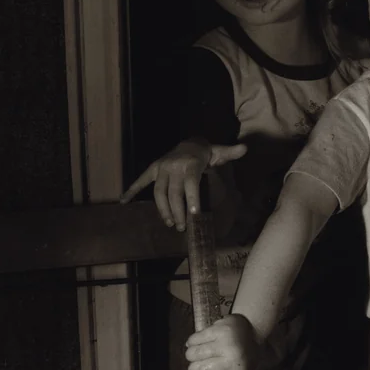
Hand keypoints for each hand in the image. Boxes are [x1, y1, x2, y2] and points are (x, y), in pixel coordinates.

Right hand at [119, 139, 246, 229]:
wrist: (190, 143)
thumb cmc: (207, 153)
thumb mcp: (220, 152)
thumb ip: (231, 153)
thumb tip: (245, 148)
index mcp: (191, 164)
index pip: (190, 184)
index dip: (192, 199)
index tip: (193, 215)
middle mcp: (174, 166)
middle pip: (174, 193)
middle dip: (177, 211)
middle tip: (182, 226)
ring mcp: (162, 168)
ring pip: (159, 192)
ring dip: (162, 209)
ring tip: (169, 222)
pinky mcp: (153, 169)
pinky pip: (141, 180)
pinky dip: (132, 189)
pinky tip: (124, 200)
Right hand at [185, 313, 259, 369]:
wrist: (255, 331)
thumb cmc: (245, 358)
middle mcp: (232, 358)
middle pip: (197, 369)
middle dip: (193, 369)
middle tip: (198, 365)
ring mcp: (226, 342)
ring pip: (192, 353)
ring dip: (191, 354)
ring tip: (198, 353)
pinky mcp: (220, 328)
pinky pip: (194, 339)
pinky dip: (192, 341)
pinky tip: (198, 342)